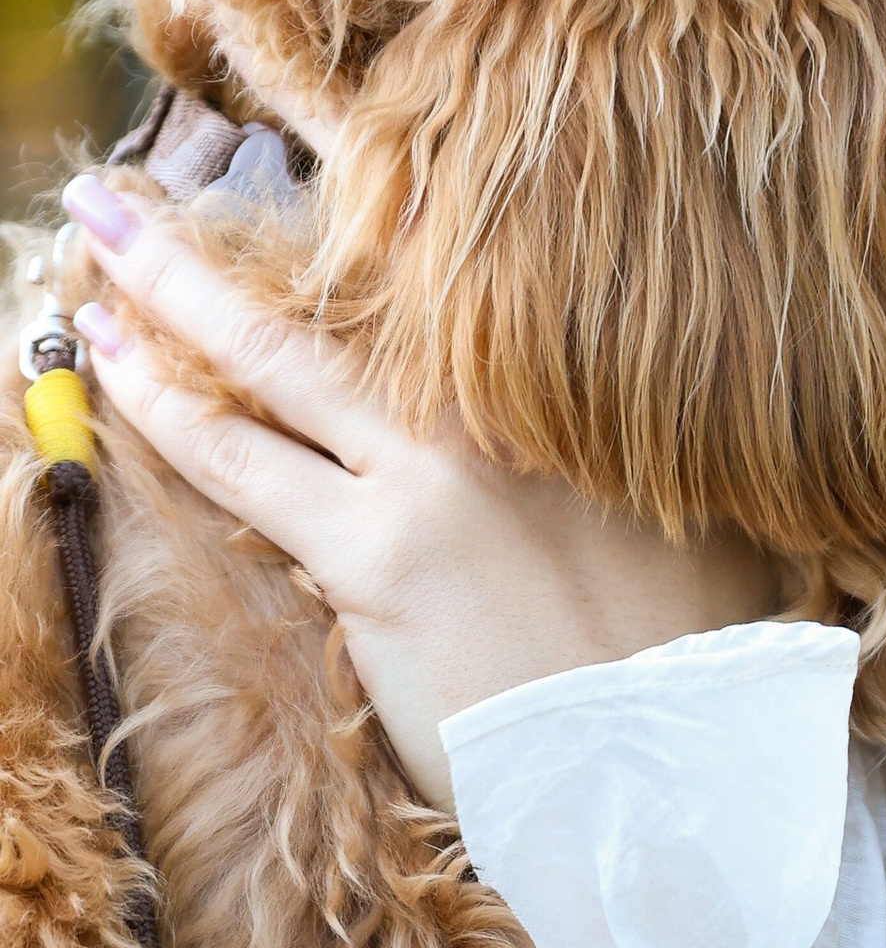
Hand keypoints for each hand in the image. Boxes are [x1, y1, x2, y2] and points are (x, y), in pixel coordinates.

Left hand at [66, 175, 778, 811]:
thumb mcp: (720, 532)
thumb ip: (660, 467)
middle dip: (225, 248)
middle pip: (345, 306)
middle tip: (127, 197)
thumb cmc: (702, 660)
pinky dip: (168, 407)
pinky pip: (241, 464)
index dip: (364, 238)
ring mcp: (430, 486)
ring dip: (174, 298)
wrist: (678, 756)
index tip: (300, 191)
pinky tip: (115, 365)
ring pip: (274, 365)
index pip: (449, 293)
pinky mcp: (377, 564)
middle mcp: (498, 422)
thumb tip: (656, 430)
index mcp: (582, 400)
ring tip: (102, 244)